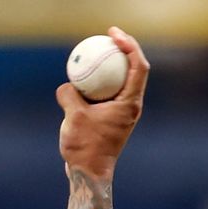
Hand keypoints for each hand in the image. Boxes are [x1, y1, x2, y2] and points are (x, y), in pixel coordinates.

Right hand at [57, 26, 150, 180]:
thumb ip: (70, 95)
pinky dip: (98, 82)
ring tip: (95, 52)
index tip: (114, 35)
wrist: (89, 173)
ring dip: (111, 66)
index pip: (138, 67)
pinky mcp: (112, 118)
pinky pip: (107, 93)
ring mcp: (122, 112)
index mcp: (130, 104)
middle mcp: (131, 107)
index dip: (130, 45)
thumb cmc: (86, 148)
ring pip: (120, 81)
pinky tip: (81, 77)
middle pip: (134, 70)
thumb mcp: (74, 116)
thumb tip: (68, 84)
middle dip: (123, 49)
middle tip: (106, 36)